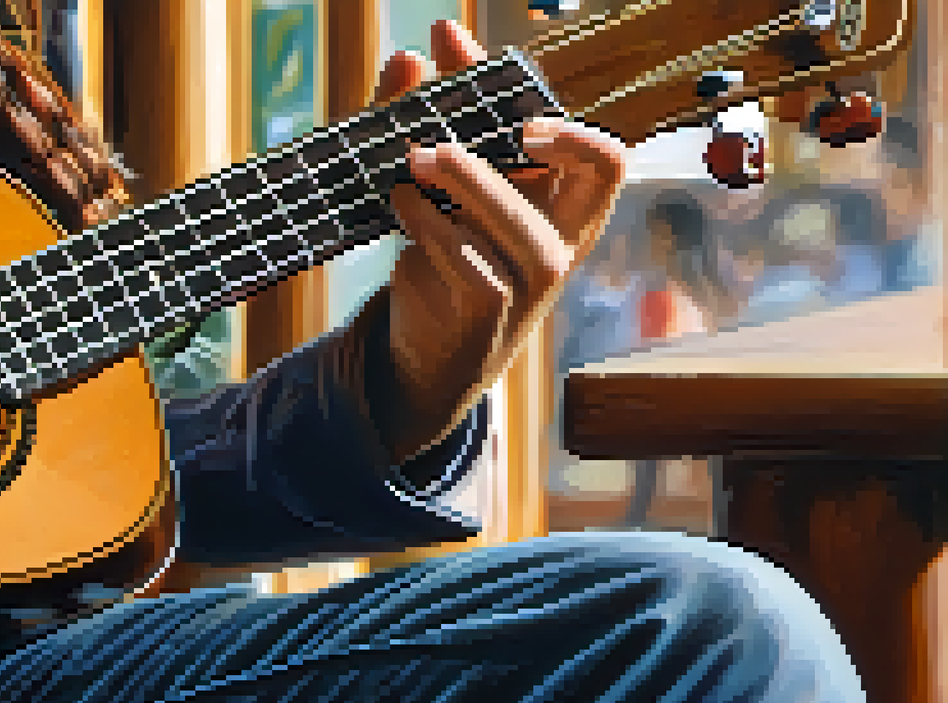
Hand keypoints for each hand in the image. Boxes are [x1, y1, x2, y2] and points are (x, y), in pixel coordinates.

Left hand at [371, 21, 626, 460]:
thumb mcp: (446, 186)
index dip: (573, 132)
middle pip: (587, 179)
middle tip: (444, 135)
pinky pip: (465, 257)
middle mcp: (561, 244)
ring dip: (462, 181)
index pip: (606, 160)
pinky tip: (399, 203)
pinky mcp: (490, 311)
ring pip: (516, 221)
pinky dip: (426, 223)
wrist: (425, 352)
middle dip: (532, 141)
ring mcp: (531, 282)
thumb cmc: (446, 253)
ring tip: (411, 159)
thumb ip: (438, 115)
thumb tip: (421, 47)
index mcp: (563, 207)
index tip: (524, 118)